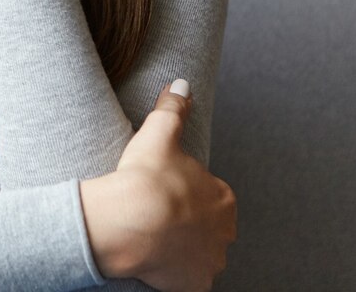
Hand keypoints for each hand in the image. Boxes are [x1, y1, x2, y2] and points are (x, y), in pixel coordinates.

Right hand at [81, 81, 238, 291]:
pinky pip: (187, 279)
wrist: (130, 221)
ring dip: (182, 248)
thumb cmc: (146, 177)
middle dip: (188, 222)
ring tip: (153, 237)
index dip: (185, 191)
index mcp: (223, 197)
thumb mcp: (159, 133)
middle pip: (207, 226)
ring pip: (199, 253)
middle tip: (157, 213)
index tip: (164, 189)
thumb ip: (174, 108)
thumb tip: (183, 84)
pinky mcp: (195, 284)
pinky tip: (156, 261)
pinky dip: (175, 273)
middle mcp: (225, 232)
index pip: (210, 194)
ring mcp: (211, 260)